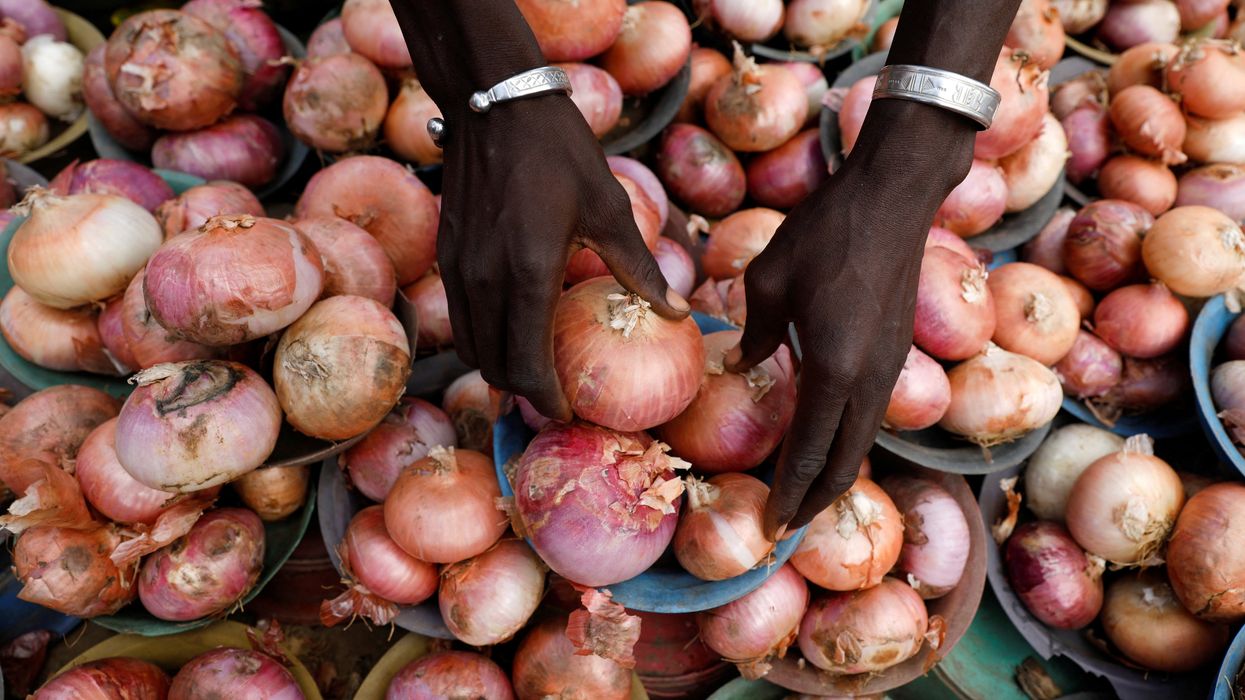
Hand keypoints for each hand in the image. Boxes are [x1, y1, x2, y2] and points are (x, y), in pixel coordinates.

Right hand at [436, 96, 688, 419]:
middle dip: (525, 390)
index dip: (548, 398)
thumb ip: (638, 268)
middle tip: (560, 392)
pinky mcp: (447, 256)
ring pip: (472, 348)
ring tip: (537, 367)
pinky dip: (485, 337)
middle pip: (495, 367)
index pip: (527, 365)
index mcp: (528, 275)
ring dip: (501, 366)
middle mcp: (485, 281)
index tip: (571, 408)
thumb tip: (676, 311)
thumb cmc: (559, 151)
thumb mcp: (609, 208)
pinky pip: (462, 319)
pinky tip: (515, 327)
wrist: (494, 103)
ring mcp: (460, 270)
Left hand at [727, 102, 972, 537]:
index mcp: (834, 369)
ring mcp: (890, 368)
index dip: (788, 495)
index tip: (769, 527)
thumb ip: (756, 332)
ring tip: (802, 496)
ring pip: (862, 443)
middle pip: (844, 463)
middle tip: (784, 528)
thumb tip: (743, 364)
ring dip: (833, 475)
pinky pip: (870, 416)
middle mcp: (869, 381)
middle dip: (814, 502)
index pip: (809, 453)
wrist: (893, 196)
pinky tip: (824, 442)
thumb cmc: (824, 232)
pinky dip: (846, 443)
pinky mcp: (897, 353)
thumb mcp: (770, 279)